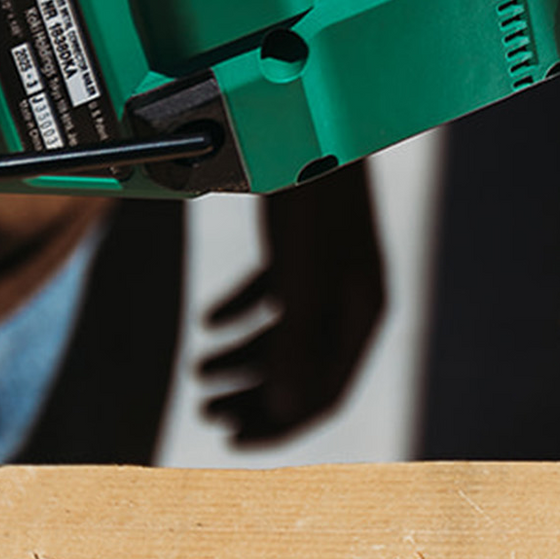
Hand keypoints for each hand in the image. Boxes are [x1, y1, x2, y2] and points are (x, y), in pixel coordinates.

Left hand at [197, 161, 384, 444]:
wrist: (306, 117)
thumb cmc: (311, 195)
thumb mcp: (303, 274)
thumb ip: (299, 342)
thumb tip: (287, 408)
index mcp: (361, 312)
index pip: (325, 392)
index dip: (280, 424)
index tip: (231, 440)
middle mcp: (349, 297)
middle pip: (302, 370)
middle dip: (253, 396)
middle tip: (205, 412)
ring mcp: (326, 270)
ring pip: (284, 334)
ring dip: (241, 358)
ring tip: (198, 371)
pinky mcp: (302, 245)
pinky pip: (272, 296)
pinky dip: (240, 311)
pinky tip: (208, 321)